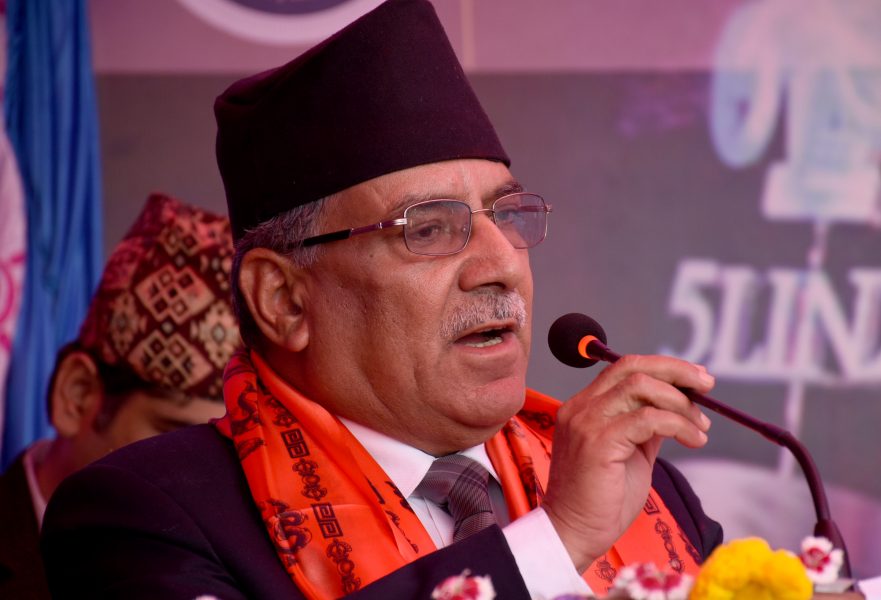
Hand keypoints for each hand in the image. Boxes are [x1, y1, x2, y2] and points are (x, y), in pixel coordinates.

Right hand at [540, 354, 713, 571]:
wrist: (575, 533)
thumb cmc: (602, 500)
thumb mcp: (630, 453)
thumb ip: (646, 426)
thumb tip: (677, 406)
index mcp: (584, 406)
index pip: (624, 368)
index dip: (664, 367)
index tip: (696, 378)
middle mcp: (581, 407)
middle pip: (632, 367)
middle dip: (676, 371)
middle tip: (707, 385)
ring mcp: (587, 422)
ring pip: (641, 387)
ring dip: (680, 402)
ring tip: (701, 427)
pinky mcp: (598, 442)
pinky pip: (648, 419)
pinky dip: (678, 424)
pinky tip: (693, 440)